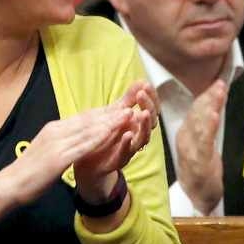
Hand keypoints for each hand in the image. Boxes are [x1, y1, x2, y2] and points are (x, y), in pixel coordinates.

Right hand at [4, 105, 131, 206]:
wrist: (10, 184)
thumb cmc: (30, 170)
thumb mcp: (49, 150)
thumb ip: (62, 141)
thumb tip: (74, 136)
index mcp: (54, 129)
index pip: (84, 117)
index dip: (104, 111)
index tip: (123, 105)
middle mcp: (56, 131)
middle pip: (89, 119)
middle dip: (112, 111)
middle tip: (132, 102)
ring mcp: (57, 143)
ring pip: (89, 129)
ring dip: (111, 121)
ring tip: (129, 113)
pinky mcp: (58, 157)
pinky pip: (83, 145)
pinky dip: (99, 138)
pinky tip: (113, 133)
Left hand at [73, 80, 158, 200]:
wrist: (90, 162)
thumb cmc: (106, 136)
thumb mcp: (116, 114)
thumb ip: (129, 99)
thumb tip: (141, 81)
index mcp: (138, 124)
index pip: (152, 109)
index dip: (152, 98)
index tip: (146, 85)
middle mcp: (138, 136)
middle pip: (151, 122)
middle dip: (149, 107)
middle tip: (142, 95)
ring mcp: (130, 148)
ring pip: (143, 137)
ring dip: (144, 126)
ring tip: (143, 114)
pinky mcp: (119, 160)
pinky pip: (125, 152)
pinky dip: (127, 144)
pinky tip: (127, 134)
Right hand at [174, 80, 226, 214]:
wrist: (199, 196)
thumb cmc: (202, 168)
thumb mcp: (204, 143)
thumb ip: (208, 124)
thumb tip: (216, 103)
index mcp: (186, 132)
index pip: (195, 109)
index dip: (206, 94)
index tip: (218, 81)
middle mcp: (185, 138)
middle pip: (196, 113)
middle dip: (208, 96)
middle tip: (220, 83)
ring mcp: (190, 150)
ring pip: (199, 124)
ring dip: (209, 107)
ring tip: (218, 93)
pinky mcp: (198, 162)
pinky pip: (203, 142)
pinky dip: (208, 127)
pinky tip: (214, 116)